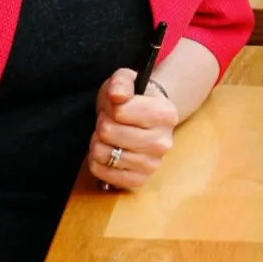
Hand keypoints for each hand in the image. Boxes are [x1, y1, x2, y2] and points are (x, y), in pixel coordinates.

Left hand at [89, 68, 177, 190]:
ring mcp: (152, 165)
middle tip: (111, 121)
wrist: (146, 120)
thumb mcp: (126, 80)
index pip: (118, 111)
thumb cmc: (132, 99)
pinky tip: (108, 151)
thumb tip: (116, 95)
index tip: (116, 106)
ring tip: (110, 136)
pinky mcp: (139, 181)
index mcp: (165, 113)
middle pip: (108, 132)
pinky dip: (97, 161)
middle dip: (103, 123)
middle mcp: (163, 143)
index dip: (110, 106)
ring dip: (98, 141)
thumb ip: (121, 82)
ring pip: (103, 153)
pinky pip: (103, 173)